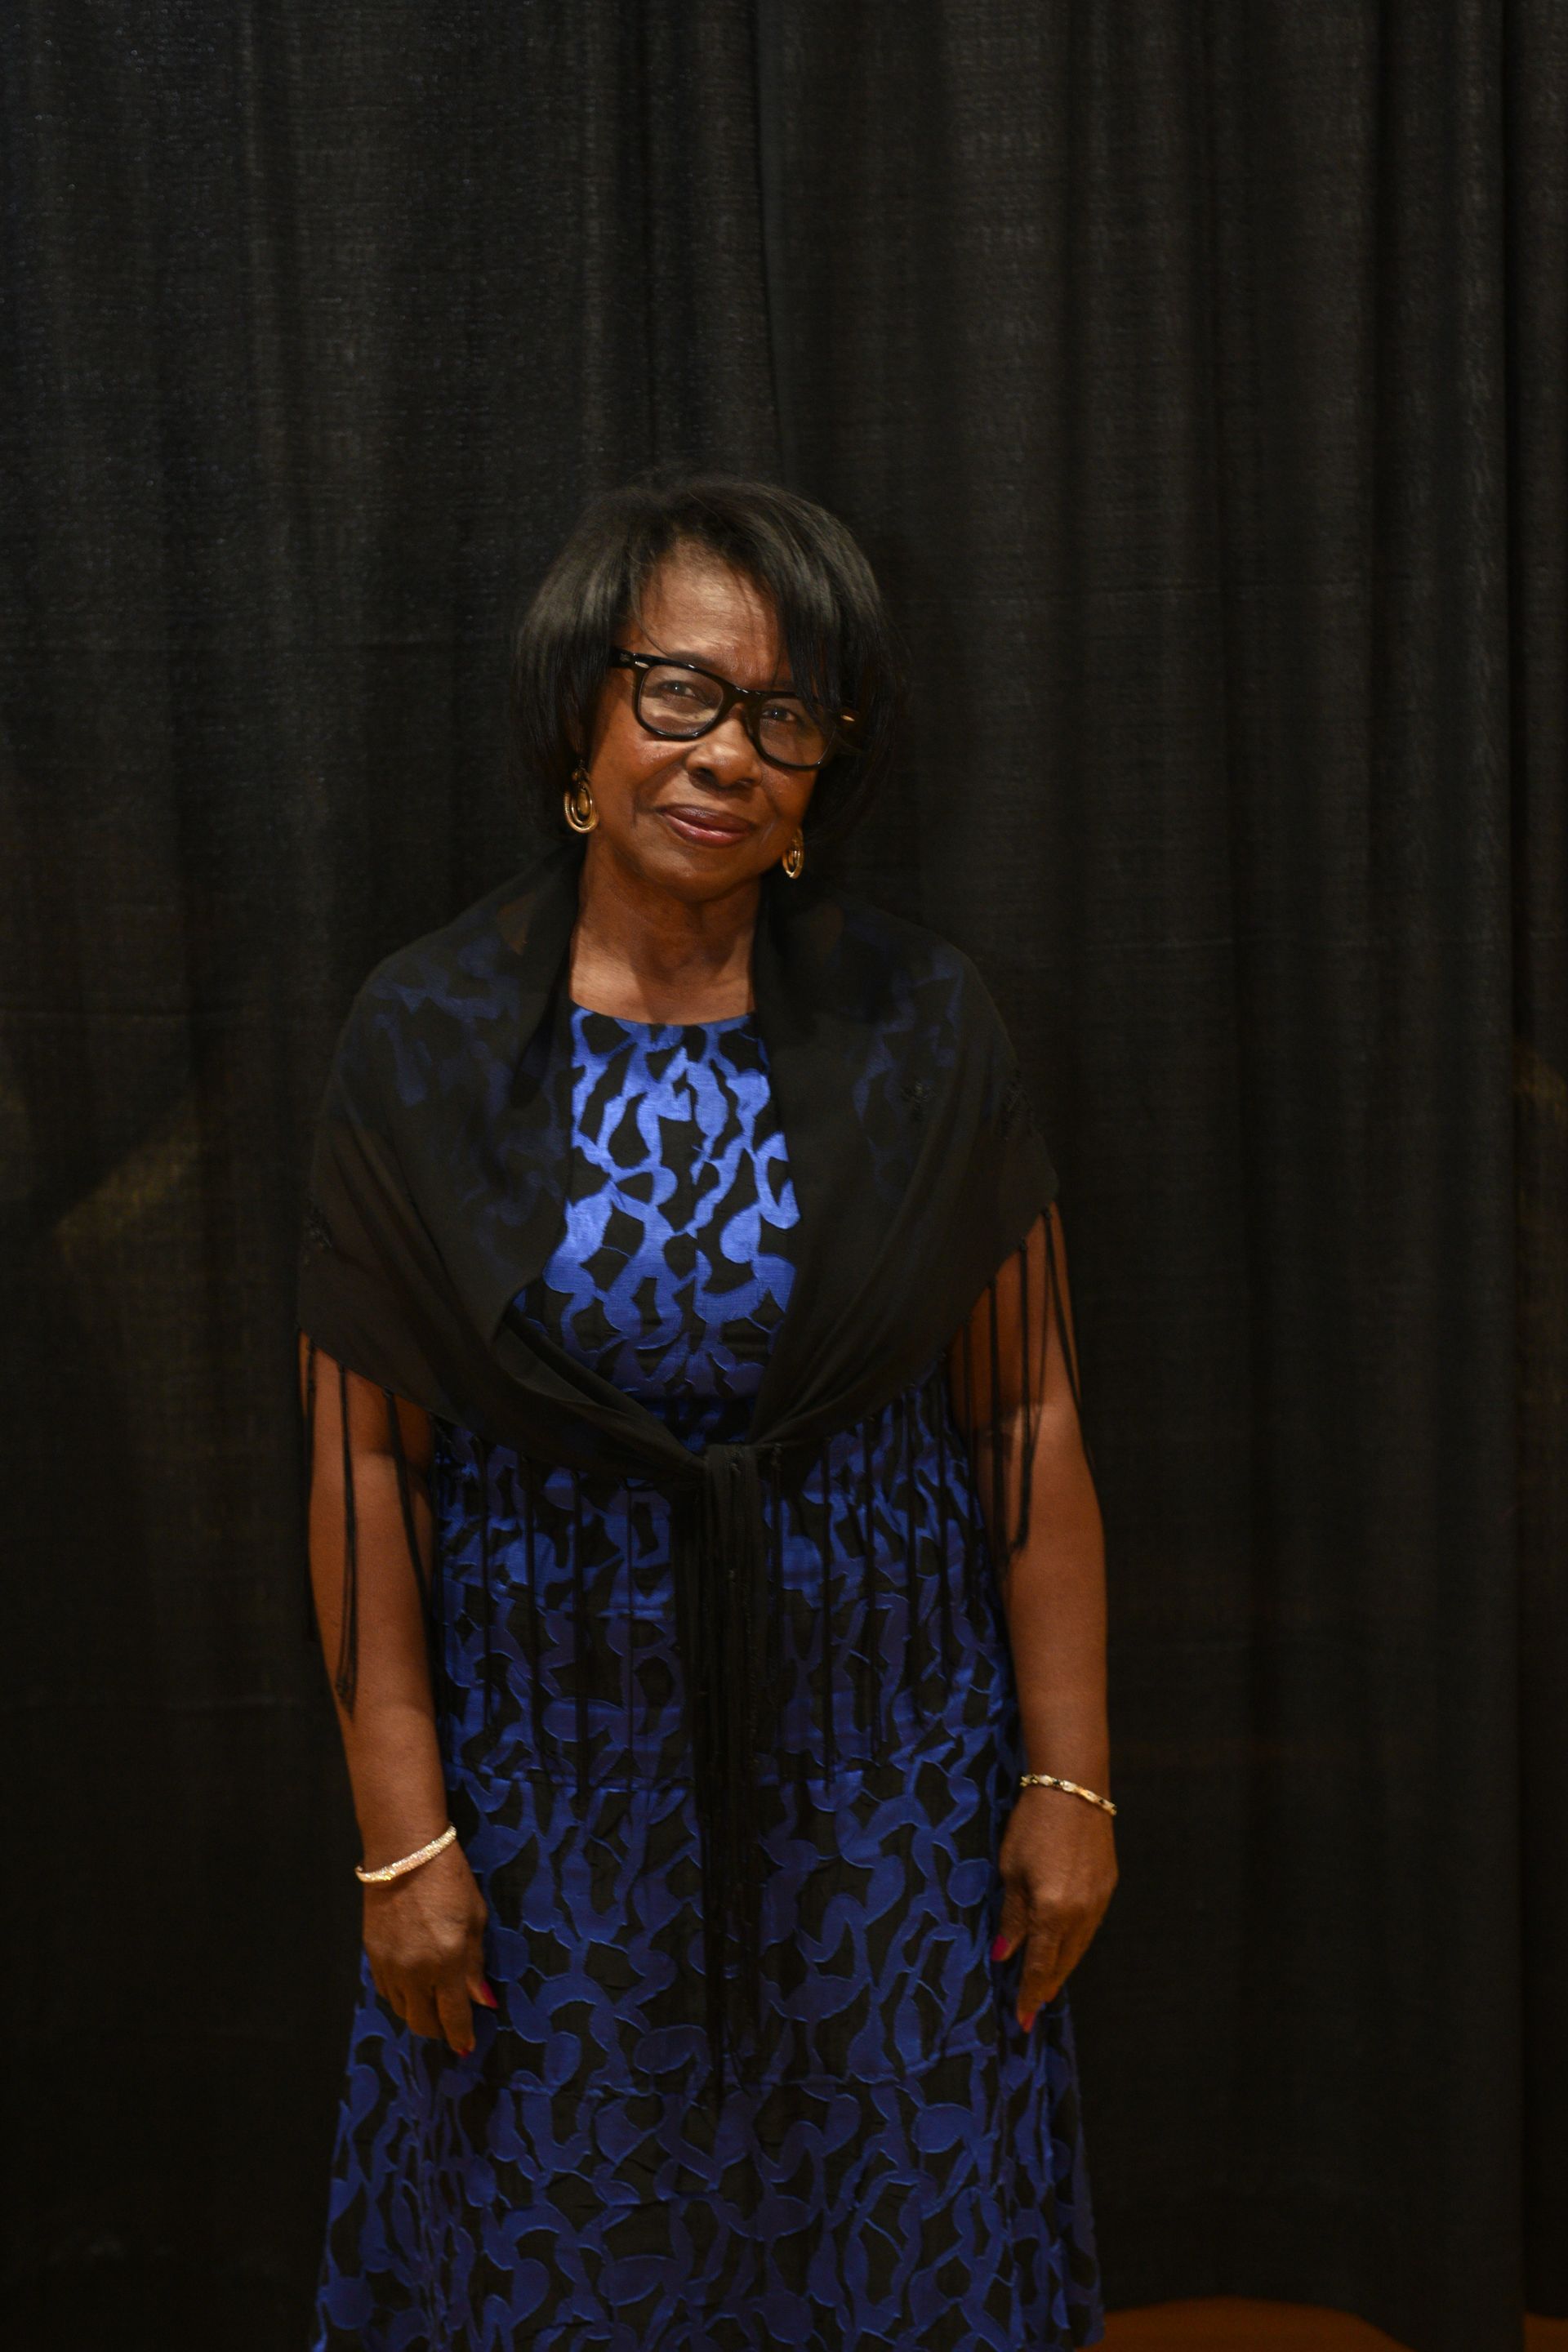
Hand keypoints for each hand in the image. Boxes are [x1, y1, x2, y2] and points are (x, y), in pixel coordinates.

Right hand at [362, 1839, 492, 2055]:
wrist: (404, 1854)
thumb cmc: (450, 1880)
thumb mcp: (476, 1919)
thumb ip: (476, 1964)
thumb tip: (482, 2000)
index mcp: (447, 1962)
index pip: (454, 2016)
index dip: (461, 2036)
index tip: (467, 2046)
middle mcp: (416, 1971)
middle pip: (423, 2023)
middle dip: (440, 2031)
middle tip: (452, 2025)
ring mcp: (390, 1966)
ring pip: (403, 2011)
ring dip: (420, 2013)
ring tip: (433, 2002)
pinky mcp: (372, 1957)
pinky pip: (387, 1992)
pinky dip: (402, 1996)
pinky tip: (413, 1984)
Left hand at [993, 1788, 1117, 2031]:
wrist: (1074, 1788)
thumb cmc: (1032, 1826)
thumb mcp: (1011, 1871)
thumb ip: (1012, 1917)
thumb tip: (1004, 1954)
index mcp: (1054, 1913)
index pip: (1040, 1966)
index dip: (1029, 1994)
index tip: (1021, 2020)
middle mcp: (1082, 1914)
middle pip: (1064, 1962)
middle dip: (1047, 1987)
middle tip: (1032, 2009)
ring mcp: (1100, 1901)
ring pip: (1080, 1947)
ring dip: (1062, 1966)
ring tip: (1047, 1984)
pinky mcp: (1109, 1886)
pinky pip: (1090, 1926)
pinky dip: (1075, 1942)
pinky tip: (1065, 1945)